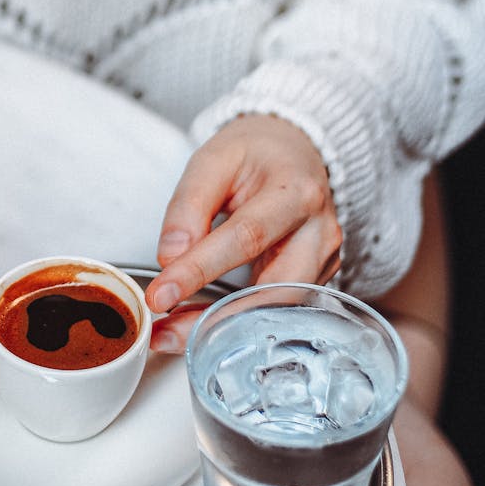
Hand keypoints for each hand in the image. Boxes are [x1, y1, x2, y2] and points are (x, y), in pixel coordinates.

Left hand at [146, 114, 341, 350]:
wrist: (293, 151)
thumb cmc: (255, 154)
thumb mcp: (213, 160)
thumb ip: (189, 205)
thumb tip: (171, 258)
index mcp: (296, 192)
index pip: (246, 237)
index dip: (200, 270)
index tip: (161, 294)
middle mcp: (320, 232)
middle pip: (271, 288)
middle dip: (214, 317)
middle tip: (163, 332)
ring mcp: (324, 260)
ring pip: (275, 310)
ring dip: (221, 328)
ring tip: (173, 333)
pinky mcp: (316, 279)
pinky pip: (275, 309)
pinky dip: (234, 321)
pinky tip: (199, 324)